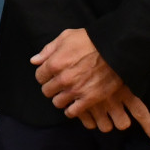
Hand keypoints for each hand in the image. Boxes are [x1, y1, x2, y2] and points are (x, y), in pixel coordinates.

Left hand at [31, 29, 149, 139]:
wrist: (115, 49)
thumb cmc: (90, 40)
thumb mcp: (66, 37)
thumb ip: (48, 50)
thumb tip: (34, 61)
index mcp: (55, 63)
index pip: (39, 76)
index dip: (44, 75)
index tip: (51, 74)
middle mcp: (62, 79)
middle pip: (47, 91)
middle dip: (51, 87)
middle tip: (59, 84)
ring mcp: (76, 90)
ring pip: (58, 102)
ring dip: (61, 98)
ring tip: (67, 94)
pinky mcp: (89, 99)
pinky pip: (73, 112)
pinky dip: (71, 110)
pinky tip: (74, 104)